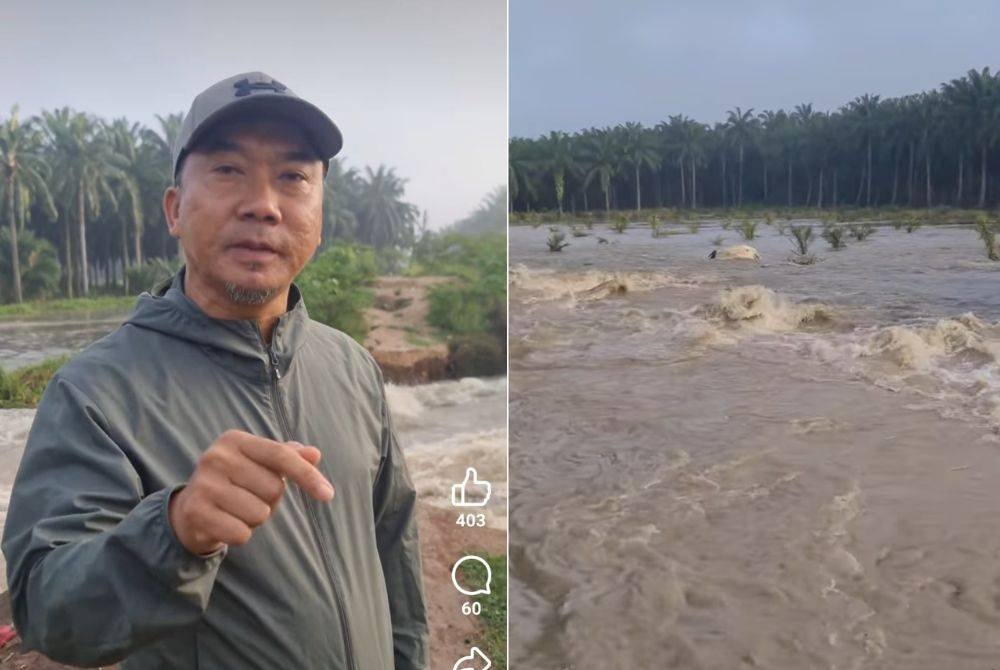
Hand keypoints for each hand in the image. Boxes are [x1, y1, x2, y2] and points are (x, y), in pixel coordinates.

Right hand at [168, 429, 333, 555]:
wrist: (190, 510)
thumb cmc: (235, 482)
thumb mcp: (260, 464)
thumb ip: (289, 457)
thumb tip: (314, 454)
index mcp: (235, 440)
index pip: (282, 456)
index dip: (308, 476)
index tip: (328, 495)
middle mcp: (217, 457)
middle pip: (274, 489)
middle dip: (269, 501)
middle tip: (247, 497)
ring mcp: (204, 484)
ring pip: (260, 513)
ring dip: (254, 519)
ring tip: (235, 510)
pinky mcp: (196, 512)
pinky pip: (241, 533)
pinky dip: (240, 534)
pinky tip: (224, 524)